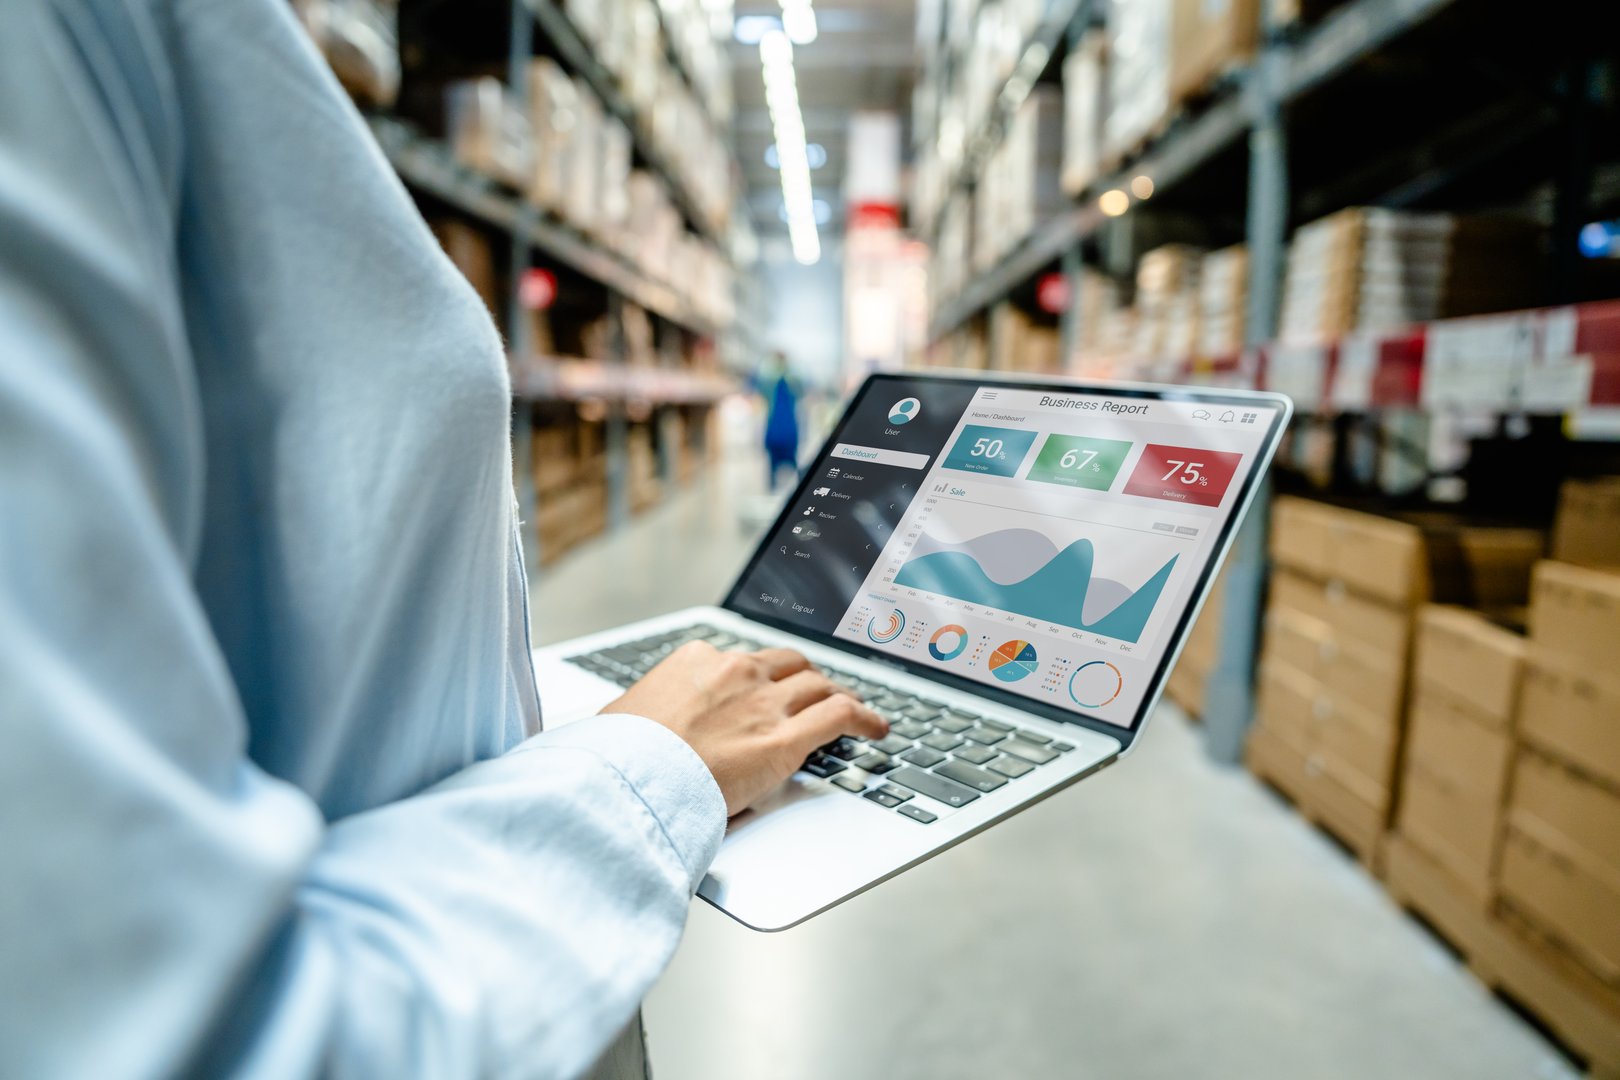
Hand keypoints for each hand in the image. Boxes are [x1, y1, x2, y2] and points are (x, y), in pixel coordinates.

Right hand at [603, 642, 887, 814]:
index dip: (762, 678)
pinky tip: (877, 728)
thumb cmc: (617, 756)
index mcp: (696, 661)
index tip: (767, 689)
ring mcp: (764, 703)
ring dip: (841, 695)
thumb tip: (631, 729)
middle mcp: (736, 672)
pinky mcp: (785, 739)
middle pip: (789, 666)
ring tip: (855, 709)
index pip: (741, 662)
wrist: (627, 779)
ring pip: (819, 686)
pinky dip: (865, 717)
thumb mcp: (622, 719)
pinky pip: (840, 715)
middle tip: (818, 692)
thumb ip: (643, 716)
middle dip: (807, 679)